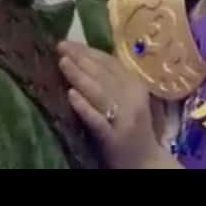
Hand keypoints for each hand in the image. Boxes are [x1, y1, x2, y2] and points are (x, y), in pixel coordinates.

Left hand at [57, 40, 173, 168]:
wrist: (145, 163)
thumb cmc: (131, 127)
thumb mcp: (128, 99)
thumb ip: (112, 81)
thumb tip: (84, 56)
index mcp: (135, 85)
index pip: (109, 62)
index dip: (88, 50)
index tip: (68, 41)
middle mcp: (132, 98)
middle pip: (103, 74)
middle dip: (80, 58)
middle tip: (60, 46)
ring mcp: (125, 118)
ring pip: (100, 92)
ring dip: (80, 76)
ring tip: (62, 63)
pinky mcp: (115, 138)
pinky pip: (97, 120)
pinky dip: (84, 107)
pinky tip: (70, 96)